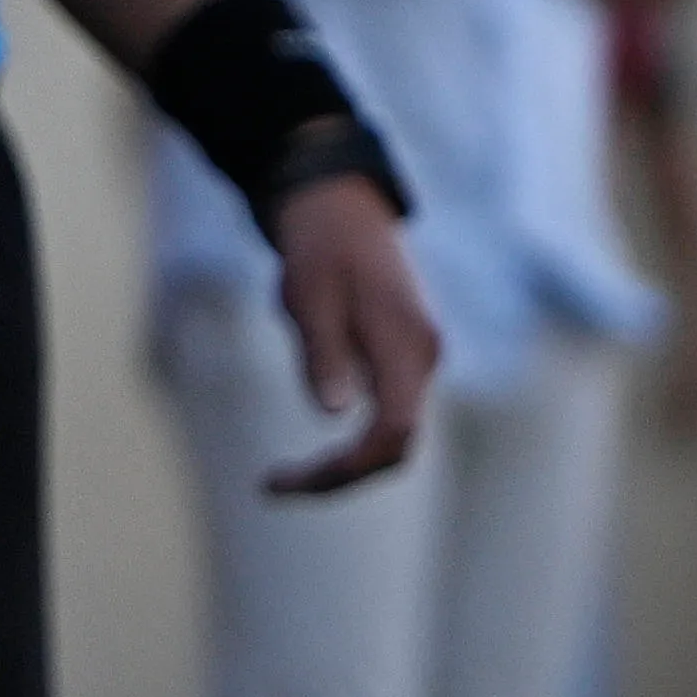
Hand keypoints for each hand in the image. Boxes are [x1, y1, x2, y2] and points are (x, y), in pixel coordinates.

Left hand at [265, 173, 442, 493]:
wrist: (342, 209)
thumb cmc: (320, 251)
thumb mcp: (309, 301)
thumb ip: (324, 358)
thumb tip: (333, 416)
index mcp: (404, 345)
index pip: (391, 432)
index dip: (346, 468)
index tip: (287, 481)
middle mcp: (422, 359)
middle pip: (396, 446)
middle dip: (339, 477)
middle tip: (274, 487)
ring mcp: (417, 359)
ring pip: (393, 435)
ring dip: (344, 463)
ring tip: (285, 475)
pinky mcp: (404, 358)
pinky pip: (388, 417)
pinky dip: (352, 442)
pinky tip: (313, 444)